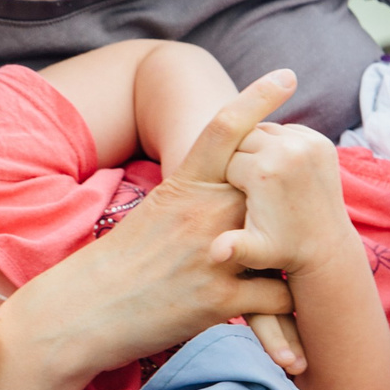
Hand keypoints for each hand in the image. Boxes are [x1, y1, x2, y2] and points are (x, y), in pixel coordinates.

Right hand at [8, 72, 298, 374]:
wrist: (83, 311)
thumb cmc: (117, 263)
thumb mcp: (154, 214)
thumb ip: (196, 199)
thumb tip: (234, 188)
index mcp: (183, 187)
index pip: (223, 129)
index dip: (257, 98)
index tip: (286, 75)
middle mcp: (202, 214)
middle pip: (269, 189)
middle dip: (289, 200)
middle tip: (306, 206)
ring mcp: (213, 255)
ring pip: (283, 245)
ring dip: (290, 260)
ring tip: (294, 270)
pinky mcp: (218, 300)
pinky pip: (278, 296)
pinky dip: (283, 307)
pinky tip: (278, 313)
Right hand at [214, 121, 355, 279]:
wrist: (326, 246)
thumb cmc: (282, 250)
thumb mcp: (255, 251)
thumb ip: (232, 247)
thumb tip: (215, 255)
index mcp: (264, 172)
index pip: (226, 159)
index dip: (226, 179)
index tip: (237, 199)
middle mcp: (288, 150)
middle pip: (242, 139)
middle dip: (239, 159)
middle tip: (246, 187)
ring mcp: (308, 143)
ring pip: (262, 131)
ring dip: (255, 149)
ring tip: (259, 176)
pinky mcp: (321, 141)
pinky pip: (283, 132)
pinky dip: (275, 146)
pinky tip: (275, 169)